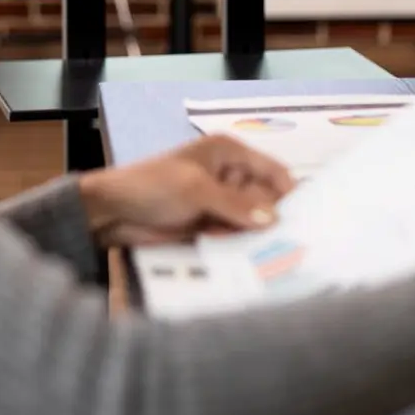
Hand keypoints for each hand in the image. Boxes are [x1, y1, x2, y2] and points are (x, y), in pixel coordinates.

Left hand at [76, 135, 294, 247]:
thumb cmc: (151, 186)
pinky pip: (234, 238)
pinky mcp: (208, 227)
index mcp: (228, 153)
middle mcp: (229, 176)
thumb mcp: (195, 190)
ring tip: (266, 256)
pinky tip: (245, 261)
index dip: (288, 192)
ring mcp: (219, 204)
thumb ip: (236, 205)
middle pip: (266, 200)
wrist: (111, 214)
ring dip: (254, 237)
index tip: (304, 219)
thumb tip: (274, 220)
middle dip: (270, 220)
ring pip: (251, 223)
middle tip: (282, 244)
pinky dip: (239, 248)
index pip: (272, 171)